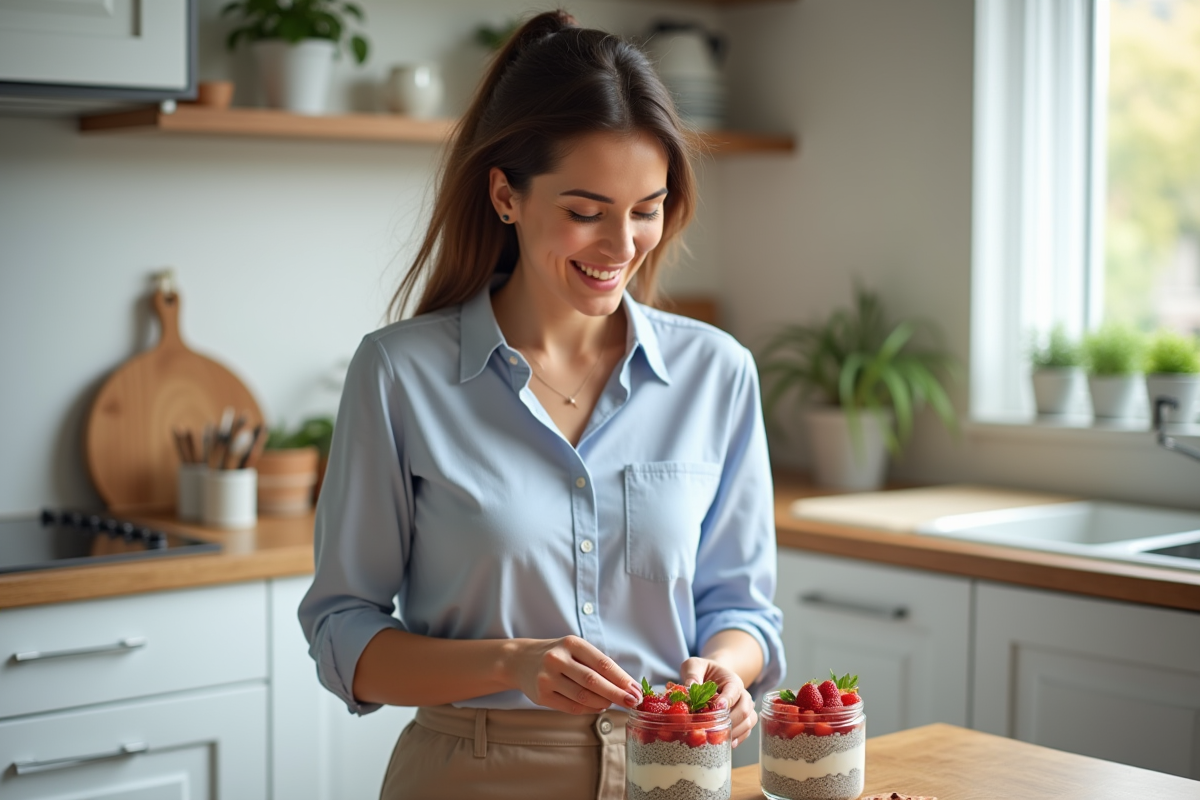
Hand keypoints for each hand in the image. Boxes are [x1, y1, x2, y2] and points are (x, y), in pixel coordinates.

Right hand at [511, 636, 641, 714]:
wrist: (520, 661)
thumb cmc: (557, 655)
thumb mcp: (575, 649)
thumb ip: (597, 664)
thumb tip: (627, 686)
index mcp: (571, 643)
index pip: (602, 663)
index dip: (622, 679)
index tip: (636, 690)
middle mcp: (558, 659)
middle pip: (594, 681)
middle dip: (617, 694)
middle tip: (632, 702)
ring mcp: (547, 678)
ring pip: (583, 697)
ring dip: (603, 703)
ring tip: (613, 703)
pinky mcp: (541, 696)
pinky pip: (572, 707)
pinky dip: (589, 709)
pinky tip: (597, 707)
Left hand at [679, 656, 757, 747]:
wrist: (713, 675)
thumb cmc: (704, 670)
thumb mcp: (694, 665)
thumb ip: (692, 673)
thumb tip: (690, 687)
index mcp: (732, 680)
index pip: (733, 691)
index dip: (726, 701)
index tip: (716, 708)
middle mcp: (742, 694)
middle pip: (745, 709)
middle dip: (731, 720)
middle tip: (715, 728)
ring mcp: (744, 707)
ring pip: (749, 721)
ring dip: (736, 731)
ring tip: (720, 739)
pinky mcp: (743, 719)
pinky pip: (746, 730)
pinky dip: (739, 738)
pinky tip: (727, 743)